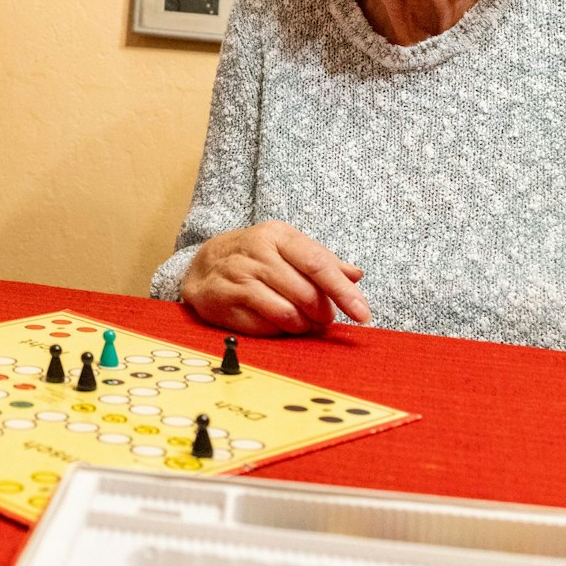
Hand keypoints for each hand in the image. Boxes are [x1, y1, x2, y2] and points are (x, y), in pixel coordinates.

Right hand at [179, 221, 370, 334]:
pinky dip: (279, 330)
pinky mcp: (222, 300)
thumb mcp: (287, 248)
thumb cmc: (254, 257)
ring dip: (302, 325)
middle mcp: (256, 252)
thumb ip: (323, 261)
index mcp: (277, 235)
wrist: (203, 264)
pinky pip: (264, 326)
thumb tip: (356, 275)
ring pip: (287, 312)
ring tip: (302, 322)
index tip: (362, 313)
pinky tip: (278, 324)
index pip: (318, 263)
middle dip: (322, 313)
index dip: (343, 291)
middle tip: (324, 318)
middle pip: (305, 293)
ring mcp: (237, 276)